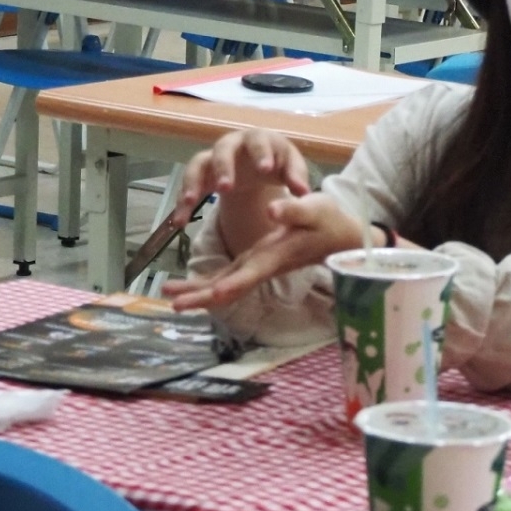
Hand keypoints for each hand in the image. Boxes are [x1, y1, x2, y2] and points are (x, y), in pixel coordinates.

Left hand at [164, 193, 365, 310]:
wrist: (341, 236)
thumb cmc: (329, 221)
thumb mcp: (315, 209)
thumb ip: (293, 209)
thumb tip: (271, 207)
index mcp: (276, 255)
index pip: (251, 273)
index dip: (232, 285)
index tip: (212, 295)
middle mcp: (264, 266)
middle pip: (230, 288)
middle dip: (202, 297)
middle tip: (173, 303)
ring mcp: (259, 266)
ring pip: (225, 286)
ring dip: (198, 293)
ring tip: (169, 295)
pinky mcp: (256, 262)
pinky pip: (228, 278)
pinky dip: (206, 284)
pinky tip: (188, 286)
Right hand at [171, 129, 311, 258]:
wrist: (260, 163)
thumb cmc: (278, 161)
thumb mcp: (290, 166)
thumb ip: (297, 177)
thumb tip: (303, 193)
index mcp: (258, 139)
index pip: (258, 141)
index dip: (261, 153)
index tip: (265, 169)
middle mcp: (231, 144)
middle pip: (223, 149)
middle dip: (224, 167)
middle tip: (226, 187)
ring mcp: (212, 158)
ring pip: (197, 165)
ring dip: (193, 182)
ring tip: (190, 201)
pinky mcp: (200, 175)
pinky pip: (188, 187)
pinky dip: (182, 203)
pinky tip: (179, 222)